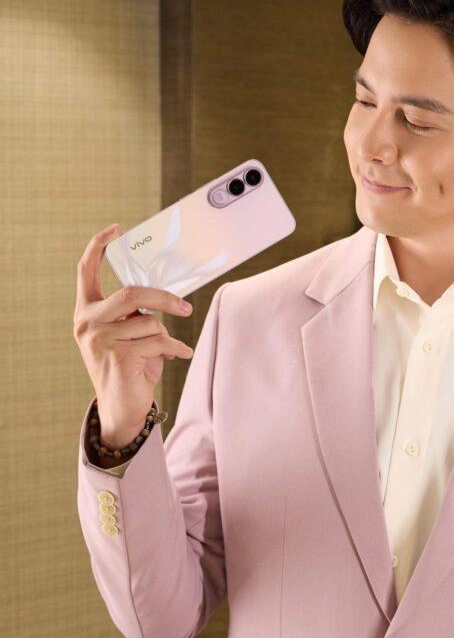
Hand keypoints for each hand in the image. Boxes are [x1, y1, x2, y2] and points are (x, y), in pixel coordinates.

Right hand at [73, 222, 194, 437]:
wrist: (122, 408)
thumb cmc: (129, 368)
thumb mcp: (127, 336)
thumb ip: (135, 313)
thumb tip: (166, 296)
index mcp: (86, 312)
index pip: (85, 271)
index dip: (98, 247)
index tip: (116, 229)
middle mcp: (87, 323)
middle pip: (131, 293)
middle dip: (164, 298)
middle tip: (184, 308)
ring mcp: (100, 339)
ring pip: (149, 322)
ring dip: (165, 336)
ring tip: (165, 350)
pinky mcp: (119, 356)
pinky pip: (159, 342)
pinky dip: (176, 349)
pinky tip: (181, 355)